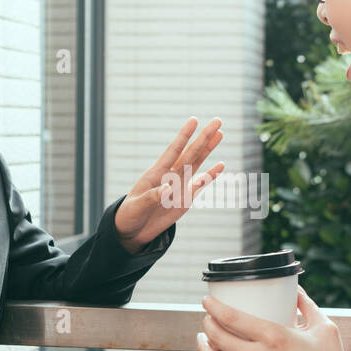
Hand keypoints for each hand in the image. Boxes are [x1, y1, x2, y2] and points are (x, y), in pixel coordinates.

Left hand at [114, 117, 224, 252]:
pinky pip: (200, 185)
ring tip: (220, 134)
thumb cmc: (129, 215)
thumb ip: (152, 197)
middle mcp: (170, 175)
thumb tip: (167, 189)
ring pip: (197, 163)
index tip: (194, 120)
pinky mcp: (185, 199)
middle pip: (190, 153)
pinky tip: (220, 165)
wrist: (133, 230)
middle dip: (204, 137)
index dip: (184, 136)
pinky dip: (210, 176)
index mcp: (156, 173)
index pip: (173, 150)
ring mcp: (179, 186)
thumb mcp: (137, 206)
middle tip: (217, 121)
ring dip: (208, 149)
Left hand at [196, 285, 345, 350]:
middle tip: (208, 318)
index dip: (213, 306)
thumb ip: (308, 306)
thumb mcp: (325, 329)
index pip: (231, 317)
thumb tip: (295, 291)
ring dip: (203, 346)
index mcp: (274, 337)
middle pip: (218, 336)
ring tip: (203, 338)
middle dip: (207, 323)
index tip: (207, 301)